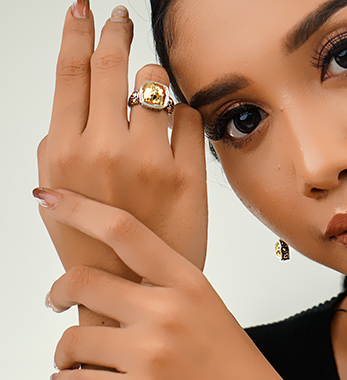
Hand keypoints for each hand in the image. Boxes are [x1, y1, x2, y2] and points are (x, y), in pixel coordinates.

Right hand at [38, 3, 206, 288]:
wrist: (132, 286)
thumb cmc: (92, 244)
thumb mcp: (57, 194)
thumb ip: (60, 144)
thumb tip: (74, 97)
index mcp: (65, 150)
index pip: (70, 70)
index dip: (78, 31)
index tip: (84, 10)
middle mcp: (106, 149)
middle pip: (113, 65)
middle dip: (118, 34)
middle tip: (123, 22)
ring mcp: (150, 160)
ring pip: (156, 85)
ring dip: (153, 80)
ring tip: (151, 90)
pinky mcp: (189, 175)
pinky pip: (190, 119)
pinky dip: (183, 115)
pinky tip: (177, 128)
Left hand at [41, 188, 295, 379]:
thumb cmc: (244, 379)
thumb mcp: (213, 317)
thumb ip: (169, 296)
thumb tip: (117, 288)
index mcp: (190, 285)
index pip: (123, 230)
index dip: (78, 209)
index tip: (50, 200)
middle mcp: (168, 312)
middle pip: (82, 281)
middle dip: (57, 293)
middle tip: (56, 302)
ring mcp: (152, 354)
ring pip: (72, 338)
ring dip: (64, 352)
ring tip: (72, 361)